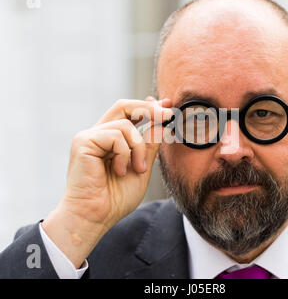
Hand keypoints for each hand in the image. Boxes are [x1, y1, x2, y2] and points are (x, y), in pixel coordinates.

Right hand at [42, 97, 172, 267]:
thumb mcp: (141, 167)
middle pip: (124, 106)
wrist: (96, 217)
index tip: (169, 105)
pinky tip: (120, 171)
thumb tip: (163, 124)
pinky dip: (125, 154)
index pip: (129, 113)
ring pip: (125, 124)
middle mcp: (98, 134)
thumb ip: (150, 145)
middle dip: (149, 108)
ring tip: (138, 169)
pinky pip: (115, 136)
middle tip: (168, 114)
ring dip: (139, 147)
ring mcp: (89, 137)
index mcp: (110, 140)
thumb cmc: (116, 198)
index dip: (149, 106)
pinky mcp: (83, 142)